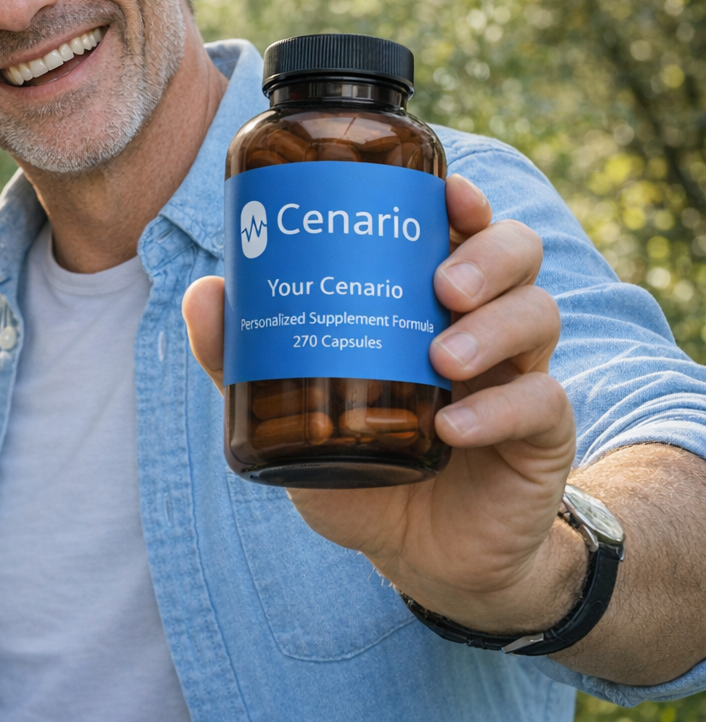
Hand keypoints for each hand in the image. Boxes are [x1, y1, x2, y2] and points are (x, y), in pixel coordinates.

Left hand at [183, 174, 582, 632]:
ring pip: (539, 314)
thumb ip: (246, 361)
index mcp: (431, 301)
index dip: (464, 200)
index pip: (463, 229)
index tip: (446, 189)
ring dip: (492, 328)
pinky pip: (539, 404)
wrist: (420, 556)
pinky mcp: (542, 436)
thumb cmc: (358, 466)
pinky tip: (455, 428)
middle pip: (516, 255)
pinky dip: (498, 410)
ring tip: (441, 358)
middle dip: (486, 255)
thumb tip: (205, 292)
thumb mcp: (292, 416)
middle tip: (441, 284)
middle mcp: (484, 326)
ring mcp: (518, 376)